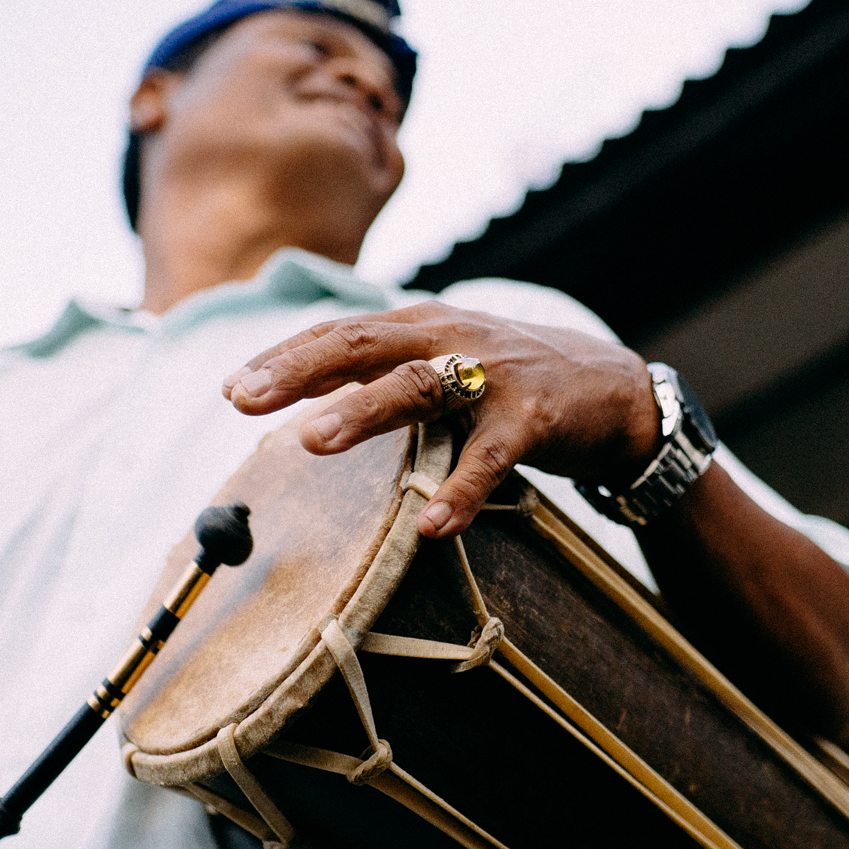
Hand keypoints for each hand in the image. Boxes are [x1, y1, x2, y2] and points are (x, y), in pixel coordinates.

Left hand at [224, 302, 659, 536]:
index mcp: (422, 324)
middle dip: (300, 371)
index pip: (341, 333)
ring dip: (363, 412)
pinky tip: (431, 525)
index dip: (286, 357)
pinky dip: (461, 490)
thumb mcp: (444, 362)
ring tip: (313, 441)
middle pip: (365, 345)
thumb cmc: (510, 382)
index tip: (233, 389)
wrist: (615, 390)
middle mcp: (452, 337)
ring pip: (420, 387)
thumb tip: (301, 392)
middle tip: (247, 399)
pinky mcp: (533, 418)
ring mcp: (494, 375)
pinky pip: (491, 457)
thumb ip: (382, 372)